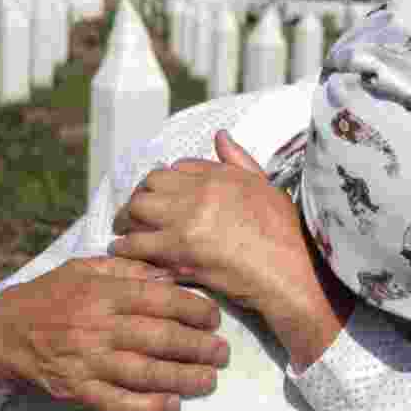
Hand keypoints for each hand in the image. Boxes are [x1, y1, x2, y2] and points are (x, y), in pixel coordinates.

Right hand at [0, 256, 229, 410]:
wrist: (1, 332)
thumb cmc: (51, 296)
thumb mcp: (84, 269)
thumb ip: (127, 270)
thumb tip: (169, 274)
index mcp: (104, 294)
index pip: (161, 300)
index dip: (195, 309)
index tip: (213, 318)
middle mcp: (99, 327)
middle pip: (161, 338)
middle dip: (199, 347)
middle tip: (222, 353)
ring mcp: (88, 361)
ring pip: (145, 372)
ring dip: (184, 378)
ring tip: (209, 380)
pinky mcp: (78, 390)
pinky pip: (117, 402)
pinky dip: (146, 406)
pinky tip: (171, 405)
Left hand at [109, 130, 316, 314]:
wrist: (287, 274)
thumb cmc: (283, 235)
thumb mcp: (267, 188)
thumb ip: (240, 162)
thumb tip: (220, 136)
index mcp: (220, 175)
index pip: (175, 169)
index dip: (164, 183)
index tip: (161, 196)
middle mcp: (200, 192)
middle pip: (149, 185)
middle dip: (140, 199)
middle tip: (134, 214)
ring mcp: (187, 221)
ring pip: (137, 211)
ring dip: (127, 221)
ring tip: (124, 232)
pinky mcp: (178, 251)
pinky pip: (137, 244)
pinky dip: (125, 247)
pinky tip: (123, 251)